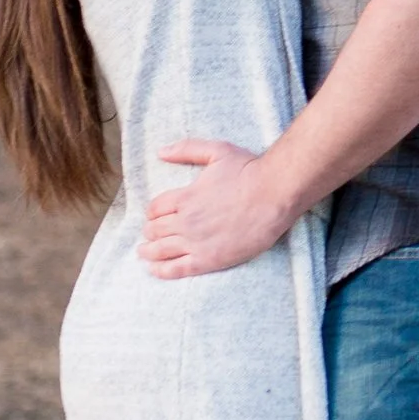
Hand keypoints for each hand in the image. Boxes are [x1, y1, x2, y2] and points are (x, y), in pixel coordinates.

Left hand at [140, 139, 289, 277]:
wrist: (275, 195)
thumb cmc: (249, 171)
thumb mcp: (216, 151)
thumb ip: (186, 149)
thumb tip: (160, 152)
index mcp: (185, 196)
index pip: (155, 208)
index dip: (152, 212)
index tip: (154, 215)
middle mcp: (186, 220)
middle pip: (154, 230)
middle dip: (149, 231)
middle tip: (150, 234)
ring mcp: (196, 242)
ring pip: (160, 250)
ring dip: (148, 251)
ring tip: (144, 253)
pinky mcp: (209, 260)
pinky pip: (177, 268)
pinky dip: (161, 270)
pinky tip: (154, 269)